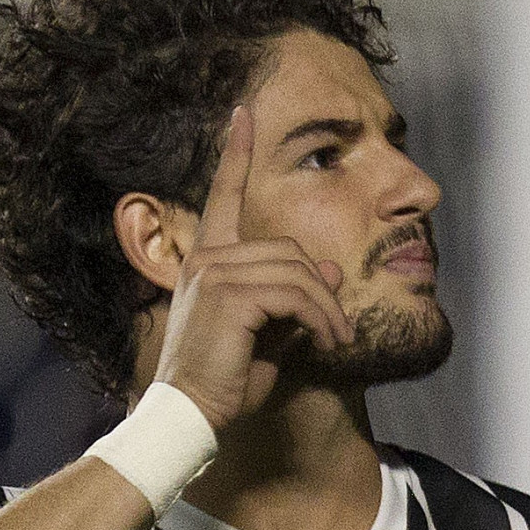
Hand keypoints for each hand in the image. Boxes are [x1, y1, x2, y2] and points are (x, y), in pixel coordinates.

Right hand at [154, 105, 353, 429]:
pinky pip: (295, 293)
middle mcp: (207, 259)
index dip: (235, 154)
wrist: (191, 416)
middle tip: (339, 331)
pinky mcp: (230, 294)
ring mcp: (215, 273)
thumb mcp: (267, 336)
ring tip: (336, 340)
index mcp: (207, 262)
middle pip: (289, 249)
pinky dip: (320, 317)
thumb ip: (292, 298)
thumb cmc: (224, 384)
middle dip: (322, 289)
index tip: (242, 114)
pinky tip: (325, 341)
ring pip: (298, 271)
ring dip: (327, 309)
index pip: (222, 197)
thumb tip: (330, 266)